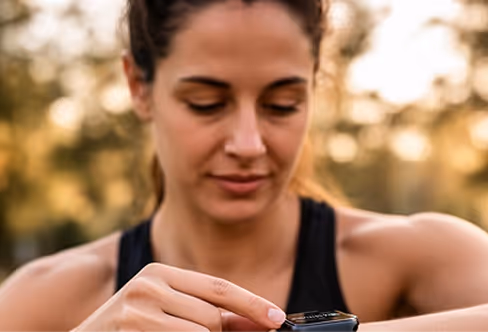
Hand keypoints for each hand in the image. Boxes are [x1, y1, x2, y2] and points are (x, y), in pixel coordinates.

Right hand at [71, 263, 285, 331]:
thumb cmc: (131, 326)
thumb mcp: (167, 309)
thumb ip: (209, 313)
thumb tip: (256, 321)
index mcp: (160, 271)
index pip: (217, 287)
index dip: (251, 303)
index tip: (277, 318)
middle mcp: (148, 285)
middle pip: (211, 317)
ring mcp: (137, 311)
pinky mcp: (131, 331)